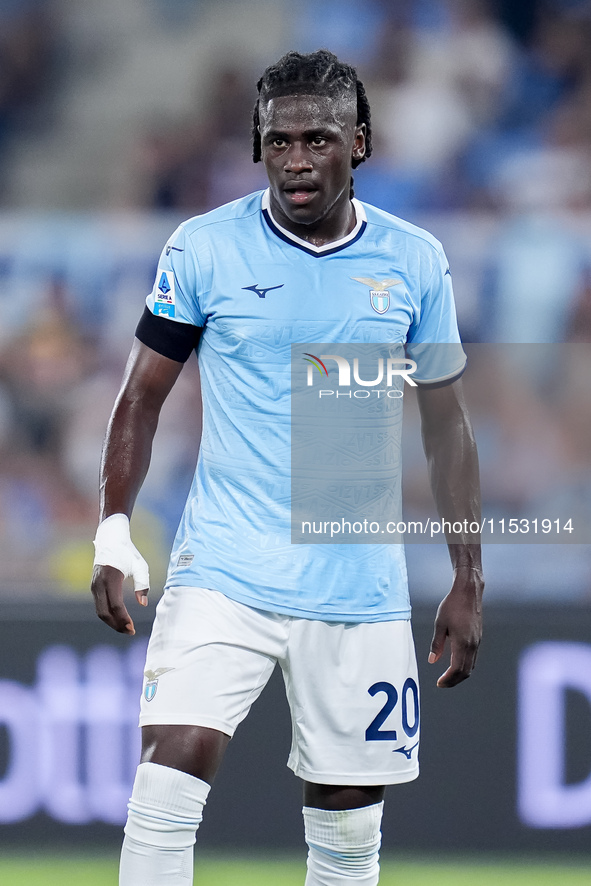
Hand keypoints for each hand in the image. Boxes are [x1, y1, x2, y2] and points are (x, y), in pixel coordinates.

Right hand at [91, 513, 149, 633]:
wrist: (110, 539)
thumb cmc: (128, 552)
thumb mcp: (140, 566)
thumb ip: (143, 584)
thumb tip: (143, 604)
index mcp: (111, 578)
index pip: (116, 605)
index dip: (124, 619)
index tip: (133, 628)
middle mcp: (99, 584)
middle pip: (104, 613)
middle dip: (117, 625)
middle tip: (130, 632)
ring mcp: (94, 586)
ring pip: (100, 611)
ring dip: (112, 622)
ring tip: (126, 628)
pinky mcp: (93, 587)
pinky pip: (99, 605)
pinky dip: (108, 615)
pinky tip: (119, 619)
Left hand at [428, 566, 483, 687]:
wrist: (468, 592)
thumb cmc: (452, 605)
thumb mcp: (440, 624)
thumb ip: (437, 644)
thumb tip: (433, 660)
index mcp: (462, 642)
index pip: (457, 669)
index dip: (448, 679)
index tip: (439, 683)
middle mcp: (472, 645)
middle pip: (466, 671)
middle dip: (454, 681)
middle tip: (442, 684)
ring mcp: (477, 641)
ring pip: (471, 666)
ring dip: (460, 674)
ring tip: (448, 677)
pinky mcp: (478, 637)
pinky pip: (473, 657)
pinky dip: (465, 665)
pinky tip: (456, 663)